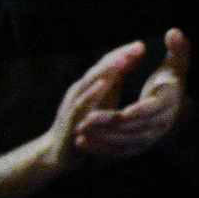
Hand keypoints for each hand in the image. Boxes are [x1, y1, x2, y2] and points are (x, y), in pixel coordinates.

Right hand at [39, 40, 146, 173]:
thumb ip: (115, 78)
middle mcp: (79, 90)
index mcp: (89, 84)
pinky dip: (92, 92)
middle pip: (99, 68)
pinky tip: (104, 84)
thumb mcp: (103, 98)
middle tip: (137, 47)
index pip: (106, 64)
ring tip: (124, 59)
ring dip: (107, 70)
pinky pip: (81, 104)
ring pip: (90, 82)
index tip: (141, 45)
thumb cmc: (85, 122)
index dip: (123, 53)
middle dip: (119, 56)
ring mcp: (73, 103)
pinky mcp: (70, 120)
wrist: (57, 152)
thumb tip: (132, 57)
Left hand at [74, 29, 188, 158]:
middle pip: (132, 128)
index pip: (148, 111)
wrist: (175, 105)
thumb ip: (178, 48)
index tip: (108, 113)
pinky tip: (83, 143)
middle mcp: (161, 124)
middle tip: (83, 122)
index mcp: (168, 103)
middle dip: (107, 127)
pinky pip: (119, 152)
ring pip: (123, 143)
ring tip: (79, 132)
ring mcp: (150, 138)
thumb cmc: (170, 80)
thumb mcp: (175, 65)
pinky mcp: (139, 147)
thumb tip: (174, 31)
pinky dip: (101, 149)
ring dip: (100, 139)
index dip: (128, 113)